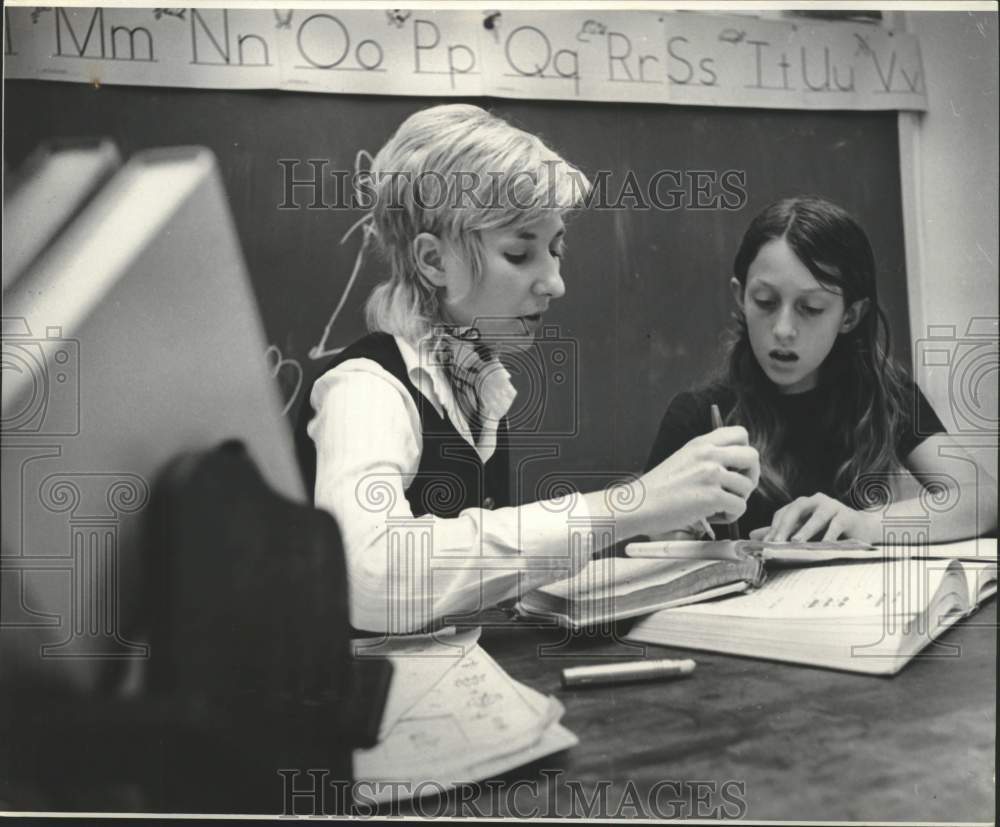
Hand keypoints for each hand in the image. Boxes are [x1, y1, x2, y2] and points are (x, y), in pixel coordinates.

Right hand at [637, 426, 758, 535]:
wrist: (639, 505)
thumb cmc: (657, 488)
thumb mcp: (683, 458)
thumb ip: (707, 456)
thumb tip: (733, 466)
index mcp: (701, 443)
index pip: (740, 433)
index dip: (744, 451)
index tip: (736, 467)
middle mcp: (708, 454)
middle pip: (752, 456)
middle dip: (750, 475)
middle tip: (737, 488)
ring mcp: (711, 474)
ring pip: (748, 486)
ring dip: (737, 500)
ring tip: (718, 507)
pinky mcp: (712, 497)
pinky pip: (740, 507)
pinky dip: (731, 516)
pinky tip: (714, 516)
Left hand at [750, 493, 880, 542]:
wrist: (859, 528)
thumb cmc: (828, 528)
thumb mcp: (804, 529)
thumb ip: (781, 531)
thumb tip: (753, 535)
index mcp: (802, 504)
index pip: (784, 513)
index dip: (774, 528)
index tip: (766, 544)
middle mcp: (815, 501)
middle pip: (796, 509)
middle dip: (785, 526)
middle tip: (777, 542)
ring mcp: (832, 506)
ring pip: (817, 516)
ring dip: (806, 529)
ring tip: (796, 542)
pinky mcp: (847, 515)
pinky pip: (837, 524)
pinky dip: (830, 535)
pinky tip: (824, 545)